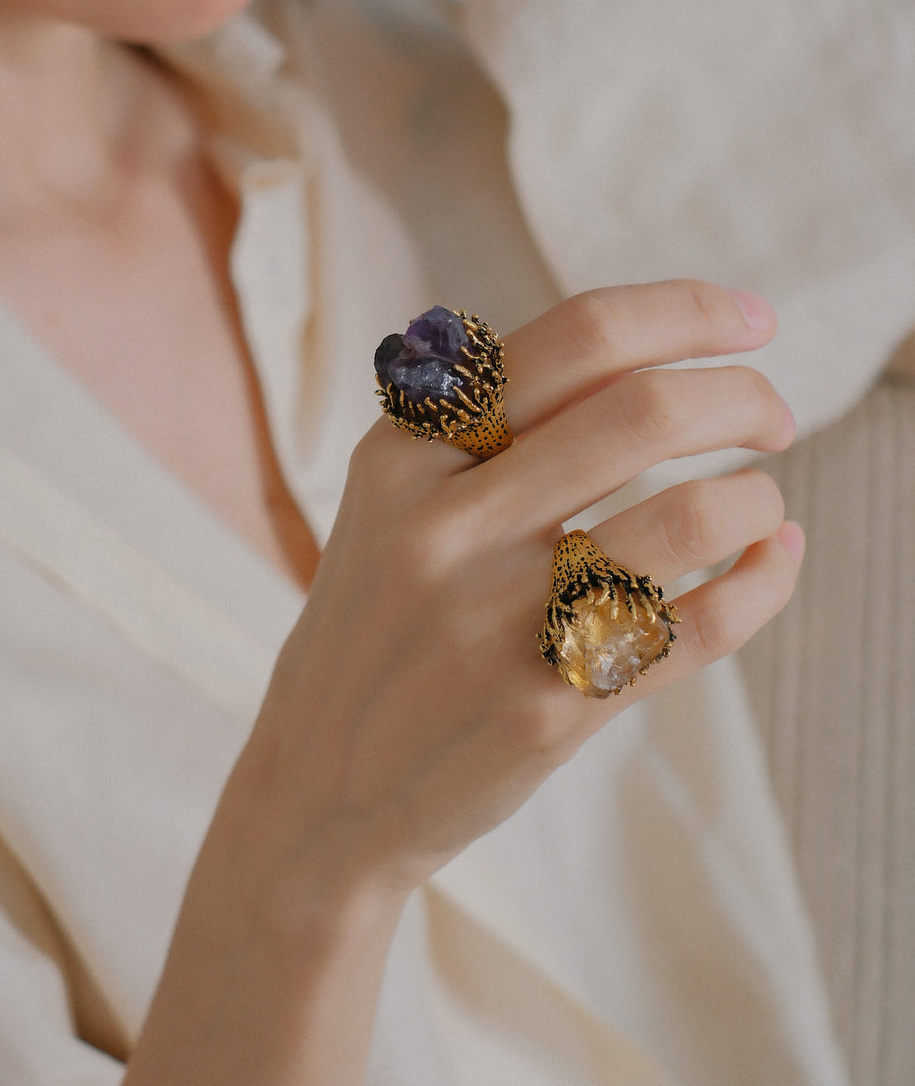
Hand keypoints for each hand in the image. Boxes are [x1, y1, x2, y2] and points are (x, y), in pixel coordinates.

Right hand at [235, 281, 797, 895]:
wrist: (319, 783)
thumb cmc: (381, 621)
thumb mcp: (392, 500)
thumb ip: (489, 424)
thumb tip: (654, 356)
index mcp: (406, 450)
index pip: (576, 338)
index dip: (687, 311)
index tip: (753, 320)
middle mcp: (444, 523)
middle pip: (644, 410)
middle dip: (744, 397)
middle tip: (775, 417)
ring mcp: (493, 620)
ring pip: (691, 516)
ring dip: (757, 498)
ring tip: (762, 505)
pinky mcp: (544, 708)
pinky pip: (700, 626)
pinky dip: (765, 581)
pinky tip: (770, 563)